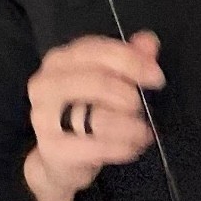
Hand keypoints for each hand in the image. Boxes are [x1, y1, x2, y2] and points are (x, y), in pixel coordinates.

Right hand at [26, 31, 165, 197]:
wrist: (57, 158)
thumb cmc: (81, 113)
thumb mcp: (105, 81)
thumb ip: (128, 58)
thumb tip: (148, 41)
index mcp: (60, 60)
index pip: (99, 51)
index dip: (133, 62)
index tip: (156, 76)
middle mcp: (46, 83)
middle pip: (99, 82)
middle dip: (129, 97)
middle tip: (140, 109)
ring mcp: (44, 116)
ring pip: (99, 117)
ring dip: (129, 126)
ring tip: (140, 131)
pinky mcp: (51, 148)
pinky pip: (97, 147)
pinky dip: (122, 147)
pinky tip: (131, 147)